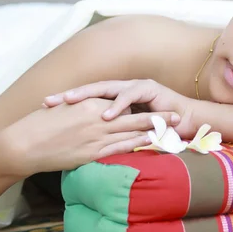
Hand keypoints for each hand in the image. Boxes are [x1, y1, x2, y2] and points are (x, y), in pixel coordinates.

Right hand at [1, 98, 176, 176]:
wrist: (24, 144)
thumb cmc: (40, 125)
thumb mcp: (65, 109)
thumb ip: (85, 108)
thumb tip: (99, 110)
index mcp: (92, 104)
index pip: (123, 103)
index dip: (142, 106)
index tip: (158, 106)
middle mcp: (98, 118)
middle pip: (136, 116)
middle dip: (159, 117)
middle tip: (178, 116)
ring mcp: (97, 136)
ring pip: (133, 133)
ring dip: (154, 132)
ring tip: (173, 133)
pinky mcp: (93, 152)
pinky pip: (121, 149)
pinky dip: (138, 146)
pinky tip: (151, 147)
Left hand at [43, 79, 197, 137]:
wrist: (187, 120)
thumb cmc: (158, 129)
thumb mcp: (127, 132)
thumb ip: (111, 133)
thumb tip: (85, 144)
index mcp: (116, 98)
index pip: (87, 100)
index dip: (67, 104)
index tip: (45, 111)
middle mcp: (123, 89)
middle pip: (91, 90)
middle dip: (70, 95)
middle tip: (49, 101)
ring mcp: (136, 87)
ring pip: (107, 89)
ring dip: (88, 96)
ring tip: (70, 102)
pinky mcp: (149, 89)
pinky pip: (130, 95)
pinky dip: (118, 105)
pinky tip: (106, 114)